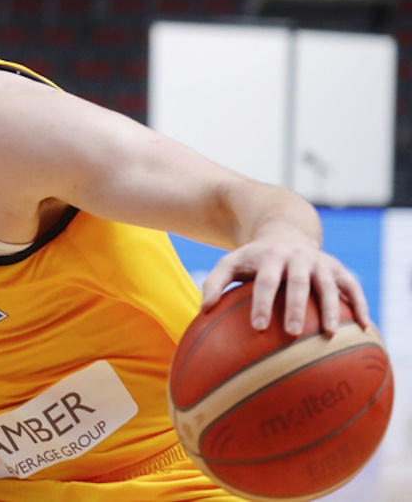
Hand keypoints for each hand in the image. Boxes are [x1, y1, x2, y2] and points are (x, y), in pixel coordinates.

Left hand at [201, 223, 368, 335]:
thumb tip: (203, 310)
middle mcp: (297, 258)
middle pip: (299, 283)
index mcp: (270, 257)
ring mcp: (320, 262)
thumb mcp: (231, 263)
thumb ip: (215, 283)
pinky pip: (352, 287)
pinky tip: (364, 327)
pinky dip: (361, 304)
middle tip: (292, 333)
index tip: (258, 327)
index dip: (263, 303)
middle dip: (296, 308)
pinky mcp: (338, 268)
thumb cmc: (254, 258)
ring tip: (330, 334)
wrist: (285, 232)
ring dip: (331, 308)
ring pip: (328, 285)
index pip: (266, 282)